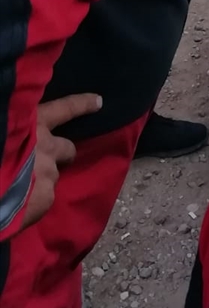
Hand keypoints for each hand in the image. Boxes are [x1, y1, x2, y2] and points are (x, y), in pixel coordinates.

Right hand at [20, 93, 102, 231]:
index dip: (82, 104)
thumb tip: (14, 138)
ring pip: (53, 176)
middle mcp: (46, 144)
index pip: (64, 108)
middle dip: (62, 154)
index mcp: (32, 121)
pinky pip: (45, 198)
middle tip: (48, 161)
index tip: (99, 101)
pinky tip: (19, 205)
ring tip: (22, 188)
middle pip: (67, 147)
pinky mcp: (46, 196)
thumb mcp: (5, 130)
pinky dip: (35, 202)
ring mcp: (48, 171)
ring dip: (42, 180)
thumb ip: (13, 130)